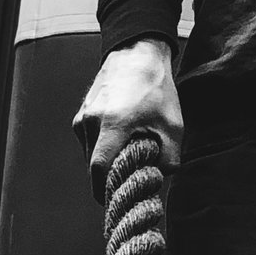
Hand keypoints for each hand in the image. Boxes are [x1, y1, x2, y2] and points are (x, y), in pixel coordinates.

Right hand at [73, 37, 183, 177]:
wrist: (137, 53)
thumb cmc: (157, 88)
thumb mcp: (174, 126)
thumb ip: (169, 159)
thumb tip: (159, 177)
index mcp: (113, 124)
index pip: (99, 170)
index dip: (105, 191)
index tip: (116, 201)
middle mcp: (91, 121)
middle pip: (94, 166)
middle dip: (111, 178)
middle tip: (133, 178)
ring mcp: (83, 117)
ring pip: (91, 154)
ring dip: (108, 161)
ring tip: (131, 150)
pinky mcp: (82, 114)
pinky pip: (90, 142)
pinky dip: (104, 147)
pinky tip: (122, 137)